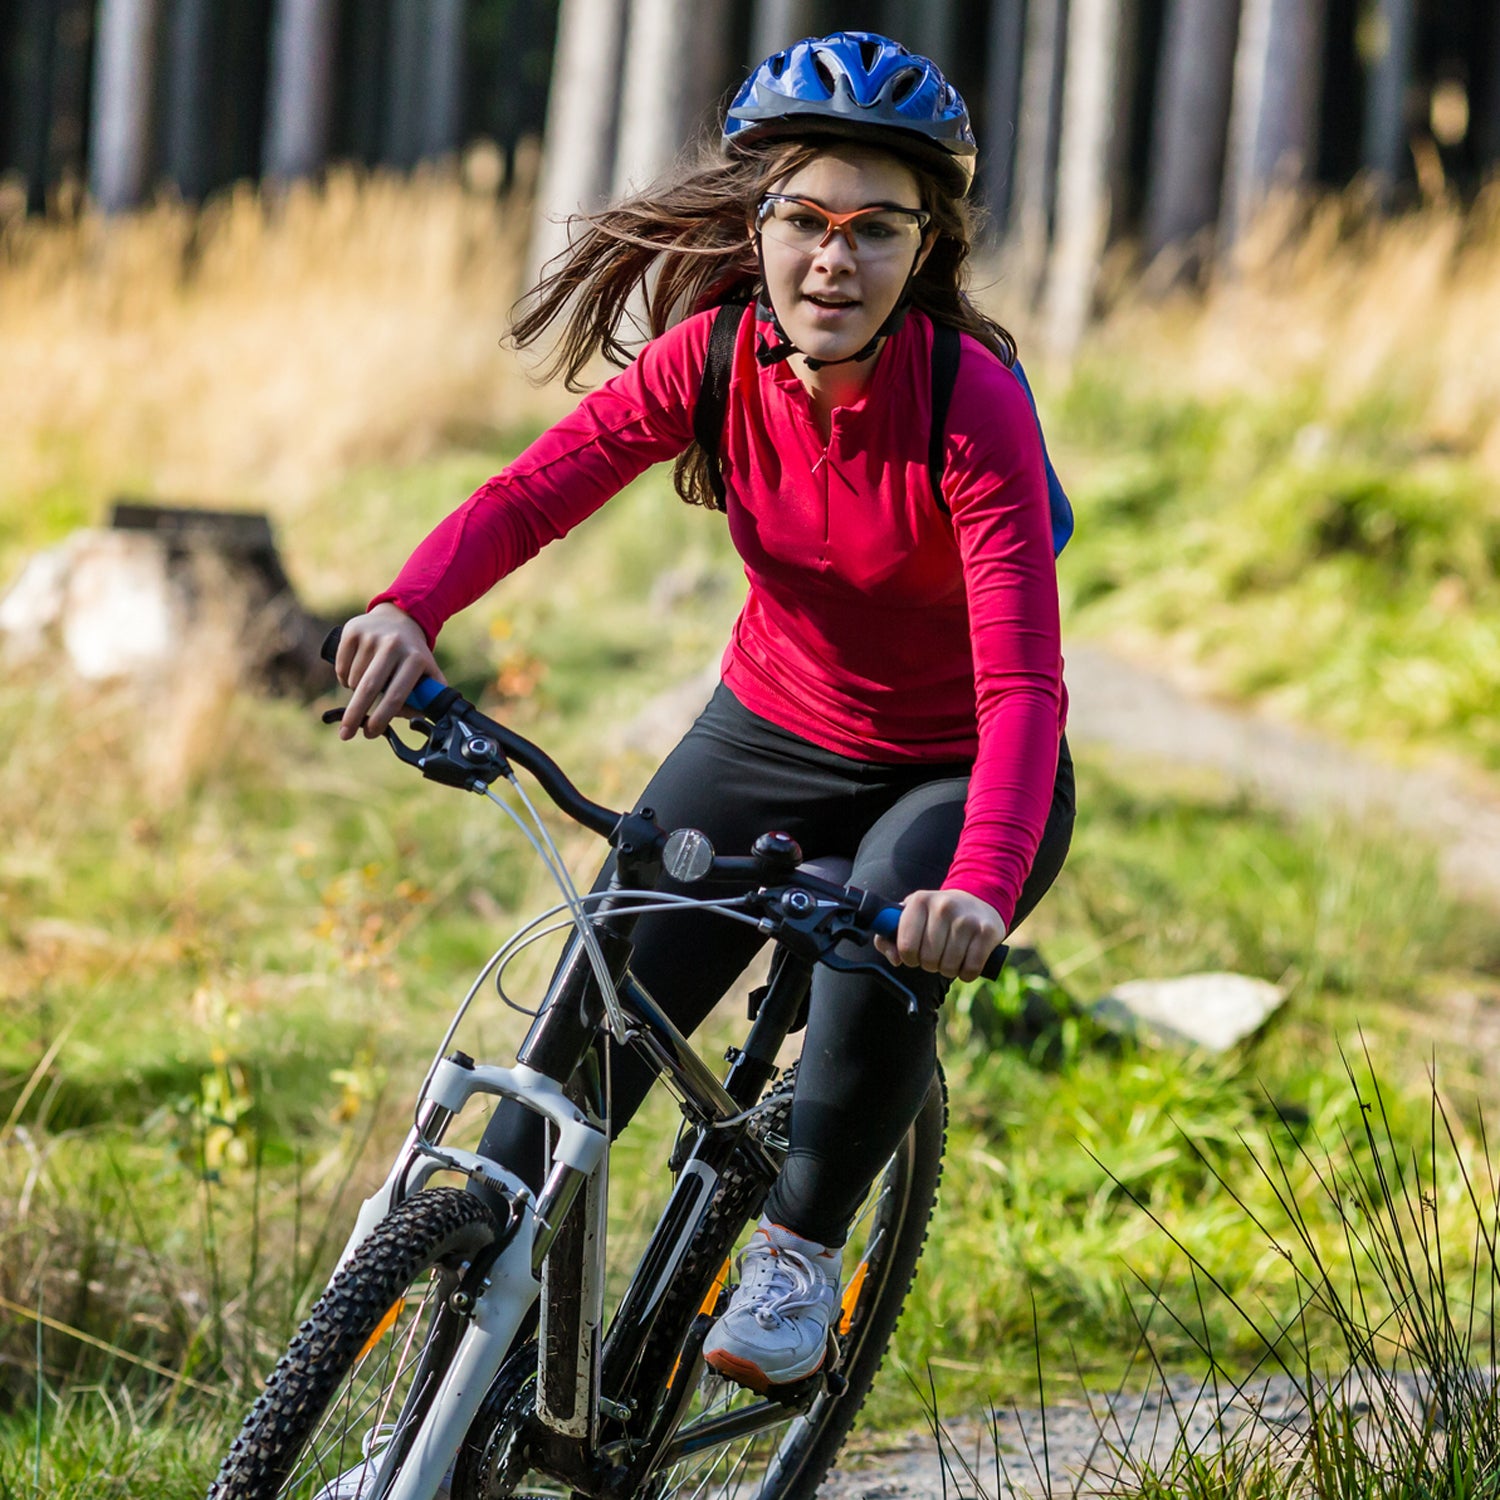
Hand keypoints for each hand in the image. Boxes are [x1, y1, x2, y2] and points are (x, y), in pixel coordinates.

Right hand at [334, 602, 444, 740]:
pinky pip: (341, 667)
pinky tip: (356, 672)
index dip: (382, 718)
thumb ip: (428, 697)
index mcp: (415, 659)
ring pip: (353, 680)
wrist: (399, 618)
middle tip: (345, 734)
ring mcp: (372, 636)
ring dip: (354, 693)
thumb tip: (416, 719)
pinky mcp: (353, 630)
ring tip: (367, 686)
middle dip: (355, 715)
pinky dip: (344, 678)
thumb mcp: (428, 672)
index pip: (396, 695)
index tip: (371, 733)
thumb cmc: (413, 655)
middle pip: (369, 688)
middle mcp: (394, 645)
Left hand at [873, 889, 1006, 982]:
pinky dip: (966, 973)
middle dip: (930, 964)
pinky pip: (970, 969)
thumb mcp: (911, 915)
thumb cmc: (937, 914)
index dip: (908, 958)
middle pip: (928, 960)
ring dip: (948, 969)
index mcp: (920, 901)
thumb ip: (889, 937)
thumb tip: (895, 959)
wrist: (979, 898)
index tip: (914, 954)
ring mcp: (966, 919)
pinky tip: (966, 961)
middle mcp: (943, 907)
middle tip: (936, 954)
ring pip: (949, 967)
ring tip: (951, 956)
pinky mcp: (986, 932)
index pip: (906, 946)